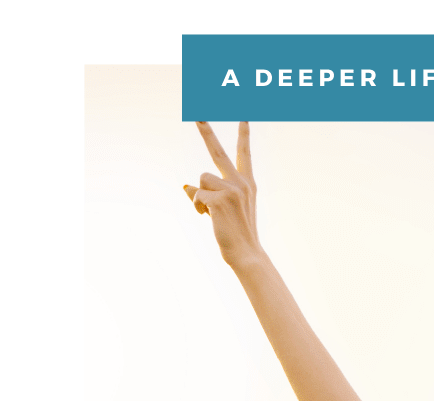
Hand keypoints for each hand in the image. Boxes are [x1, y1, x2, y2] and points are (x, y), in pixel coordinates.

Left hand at [184, 121, 261, 269]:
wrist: (246, 254)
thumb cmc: (236, 234)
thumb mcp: (225, 210)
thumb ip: (209, 194)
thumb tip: (185, 187)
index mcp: (247, 183)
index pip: (244, 153)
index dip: (244, 134)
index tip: (244, 115)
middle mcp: (240, 182)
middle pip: (217, 151)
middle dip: (206, 130)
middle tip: (198, 113)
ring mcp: (231, 189)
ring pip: (201, 180)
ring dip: (200, 197)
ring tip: (211, 213)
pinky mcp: (220, 199)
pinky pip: (197, 195)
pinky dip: (198, 207)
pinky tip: (208, 217)